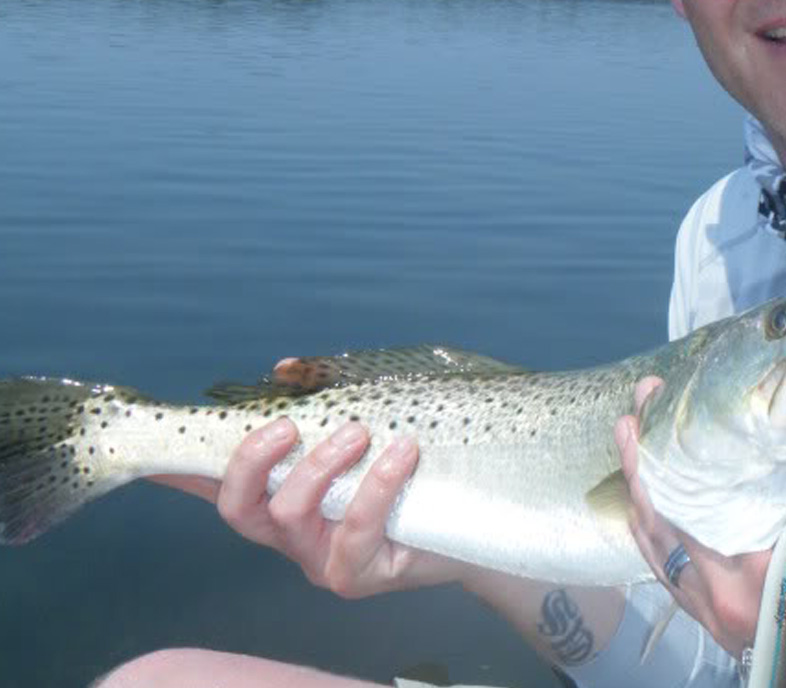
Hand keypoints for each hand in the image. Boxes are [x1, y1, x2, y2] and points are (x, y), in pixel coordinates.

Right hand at [150, 418, 461, 597]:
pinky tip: (403, 452)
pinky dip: (375, 484)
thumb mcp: (371, 415)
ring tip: (358, 432)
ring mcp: (321, 557)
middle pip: (239, 508)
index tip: (151, 450)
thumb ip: (325, 392)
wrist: (476, 515)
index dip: (180, 470)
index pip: (219, 483)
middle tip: (288, 424)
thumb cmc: (412, 461)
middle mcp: (291, 531)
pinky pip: (355, 530)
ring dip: (319, 465)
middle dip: (251, 461)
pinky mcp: (360, 574)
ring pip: (289, 516)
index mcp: (283, 492)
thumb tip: (283, 369)